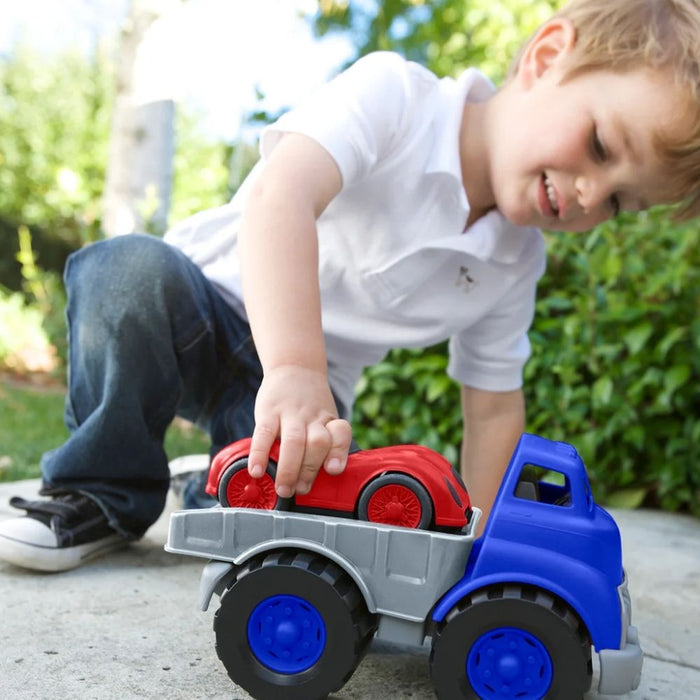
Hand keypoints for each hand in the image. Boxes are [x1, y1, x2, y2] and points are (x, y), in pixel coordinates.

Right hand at [248, 365, 351, 497]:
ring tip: (283, 489)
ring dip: (288, 469)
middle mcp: (312, 417)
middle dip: (309, 470)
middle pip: (317, 443)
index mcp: (329, 420)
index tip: (333, 470)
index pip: (340, 434)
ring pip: (294, 442)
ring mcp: (291, 413)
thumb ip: (324, 443)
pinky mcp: (269, 411)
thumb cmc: (310, 402)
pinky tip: (257, 470)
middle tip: (301, 490)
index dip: (338, 452)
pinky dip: (260, 454)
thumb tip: (317, 478)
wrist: (294, 366)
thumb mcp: (325, 416)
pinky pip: (264, 433)